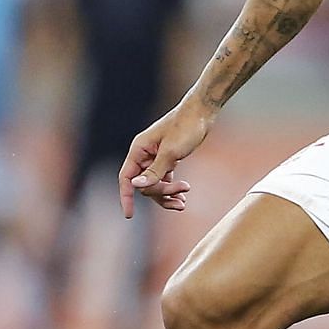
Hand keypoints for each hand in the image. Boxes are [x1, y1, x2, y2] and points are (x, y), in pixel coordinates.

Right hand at [118, 102, 209, 217]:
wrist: (202, 113)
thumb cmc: (186, 127)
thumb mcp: (171, 152)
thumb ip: (154, 171)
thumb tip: (136, 185)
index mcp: (139, 149)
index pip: (126, 178)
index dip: (126, 196)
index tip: (129, 215)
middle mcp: (144, 154)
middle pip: (145, 184)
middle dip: (161, 193)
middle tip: (182, 196)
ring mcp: (156, 158)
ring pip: (155, 184)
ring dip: (168, 195)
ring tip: (183, 202)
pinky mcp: (168, 159)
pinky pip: (164, 180)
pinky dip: (172, 189)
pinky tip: (183, 196)